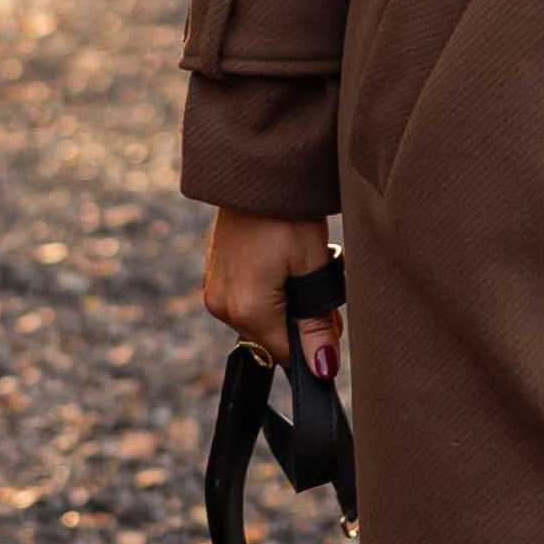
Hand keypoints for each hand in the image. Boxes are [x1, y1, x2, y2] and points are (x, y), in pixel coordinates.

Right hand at [201, 209, 341, 378]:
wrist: (256, 175)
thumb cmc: (288, 216)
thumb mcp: (312, 267)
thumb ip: (315, 323)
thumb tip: (322, 367)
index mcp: (248, 309)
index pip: (284, 355)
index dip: (312, 346)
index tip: (331, 324)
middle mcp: (223, 307)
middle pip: (270, 340)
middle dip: (298, 326)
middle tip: (321, 291)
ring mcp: (213, 292)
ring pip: (257, 322)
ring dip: (281, 310)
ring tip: (299, 273)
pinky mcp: (213, 277)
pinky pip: (242, 303)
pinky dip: (264, 296)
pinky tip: (279, 268)